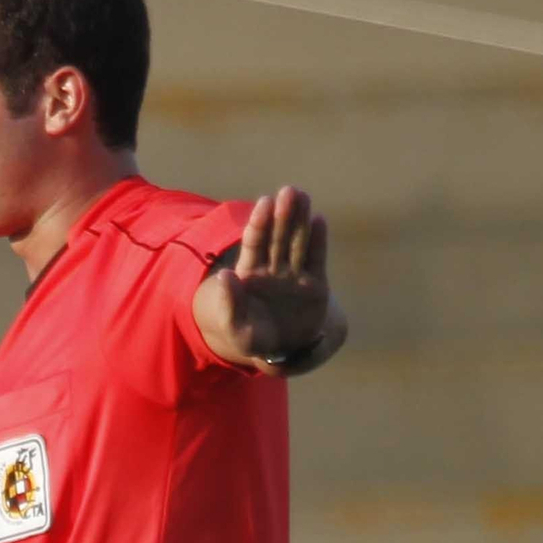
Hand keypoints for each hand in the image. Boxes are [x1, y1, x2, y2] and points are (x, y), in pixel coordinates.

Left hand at [197, 185, 330, 367]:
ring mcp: (294, 274)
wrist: (280, 351)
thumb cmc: (253, 338)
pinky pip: (316, 259)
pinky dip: (318, 241)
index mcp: (251, 274)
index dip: (259, 223)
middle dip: (282, 215)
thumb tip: (223, 277)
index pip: (255, 243)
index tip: (264, 203)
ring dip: (299, 220)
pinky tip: (318, 220)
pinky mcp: (315, 284)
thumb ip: (229, 304)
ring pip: (296, 242)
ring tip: (302, 195)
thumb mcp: (236, 329)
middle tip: (288, 191)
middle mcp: (273, 269)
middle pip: (277, 237)